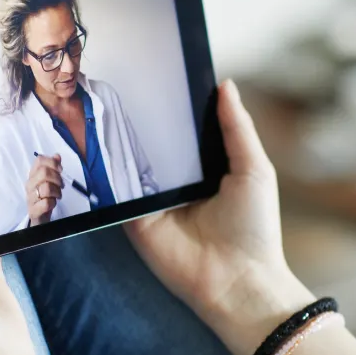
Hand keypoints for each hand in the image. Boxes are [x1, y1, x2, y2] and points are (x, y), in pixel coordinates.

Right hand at [27, 154, 63, 225]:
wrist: (39, 215)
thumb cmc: (45, 196)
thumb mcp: (50, 180)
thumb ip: (53, 168)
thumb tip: (57, 155)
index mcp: (33, 175)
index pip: (39, 160)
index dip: (52, 163)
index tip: (60, 170)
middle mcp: (30, 184)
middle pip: (44, 172)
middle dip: (57, 178)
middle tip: (61, 185)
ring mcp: (30, 197)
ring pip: (46, 188)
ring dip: (57, 192)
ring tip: (58, 195)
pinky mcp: (33, 210)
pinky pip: (46, 203)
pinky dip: (53, 203)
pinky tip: (53, 203)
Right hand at [125, 79, 313, 354]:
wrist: (237, 281)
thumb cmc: (254, 227)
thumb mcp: (254, 169)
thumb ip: (237, 128)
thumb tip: (225, 85)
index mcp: (206, 169)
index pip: (185, 131)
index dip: (176, 107)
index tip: (162, 74)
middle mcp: (177, 183)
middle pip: (156, 144)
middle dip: (146, 120)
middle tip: (129, 82)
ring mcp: (154, 201)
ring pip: (134, 164)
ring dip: (124, 143)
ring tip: (108, 104)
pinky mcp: (136, 219)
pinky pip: (119, 191)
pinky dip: (112, 173)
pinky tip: (101, 145)